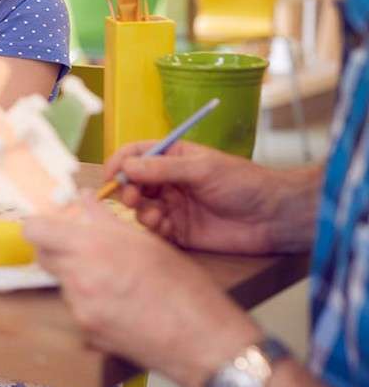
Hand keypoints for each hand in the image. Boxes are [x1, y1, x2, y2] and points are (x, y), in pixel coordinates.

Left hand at [23, 199, 261, 386]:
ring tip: (115, 280)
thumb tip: (85, 199)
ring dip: (78, 277)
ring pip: (63, 284)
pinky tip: (121, 304)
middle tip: (83, 248)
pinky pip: (78, 309)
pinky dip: (91, 303)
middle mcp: (78, 278)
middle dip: (57, 249)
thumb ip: (105, 220)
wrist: (201, 339)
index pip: (35, 231)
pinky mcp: (87, 332)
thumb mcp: (145, 242)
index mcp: (91, 247)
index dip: (40, 226)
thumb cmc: (182, 287)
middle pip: (44, 258)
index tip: (51, 225)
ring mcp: (80, 308)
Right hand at [105, 140, 317, 254]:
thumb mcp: (203, 169)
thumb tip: (127, 166)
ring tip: (154, 215)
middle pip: (133, 183)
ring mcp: (174, 206)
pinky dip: (153, 228)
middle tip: (130, 198)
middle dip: (127, 190)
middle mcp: (170, 182)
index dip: (121, 163)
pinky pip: (155, 230)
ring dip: (140, 211)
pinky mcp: (181, 231)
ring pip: (141, 207)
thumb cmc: (244, 183)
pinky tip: (163, 226)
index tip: (112, 174)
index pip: (137, 155)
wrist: (274, 216)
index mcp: (174, 158)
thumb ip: (163, 169)